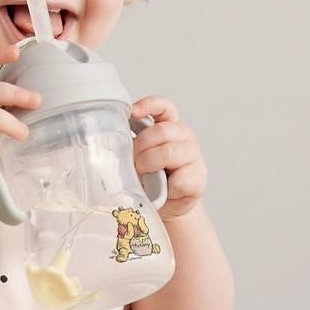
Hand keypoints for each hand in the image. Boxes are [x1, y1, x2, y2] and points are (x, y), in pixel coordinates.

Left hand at [131, 96, 206, 221]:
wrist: (165, 204)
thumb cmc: (150, 177)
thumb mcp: (138, 156)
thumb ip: (130, 145)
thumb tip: (111, 144)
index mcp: (168, 126)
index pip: (164, 107)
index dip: (149, 105)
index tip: (132, 112)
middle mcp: (184, 136)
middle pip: (161, 131)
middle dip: (141, 146)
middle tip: (133, 161)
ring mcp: (193, 156)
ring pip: (169, 152)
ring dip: (150, 164)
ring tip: (144, 174)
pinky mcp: (197, 178)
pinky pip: (178, 180)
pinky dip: (165, 188)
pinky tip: (163, 190)